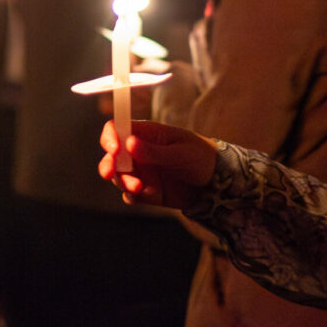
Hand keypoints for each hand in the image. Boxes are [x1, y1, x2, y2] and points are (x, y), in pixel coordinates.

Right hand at [98, 119, 216, 209]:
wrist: (219, 184)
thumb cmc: (201, 157)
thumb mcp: (180, 152)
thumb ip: (154, 151)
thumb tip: (128, 143)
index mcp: (146, 134)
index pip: (117, 129)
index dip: (110, 137)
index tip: (114, 149)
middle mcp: (138, 153)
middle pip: (111, 156)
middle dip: (108, 165)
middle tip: (110, 173)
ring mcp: (142, 173)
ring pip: (118, 177)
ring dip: (123, 182)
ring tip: (139, 187)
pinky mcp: (146, 192)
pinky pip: (130, 196)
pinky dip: (135, 196)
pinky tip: (151, 193)